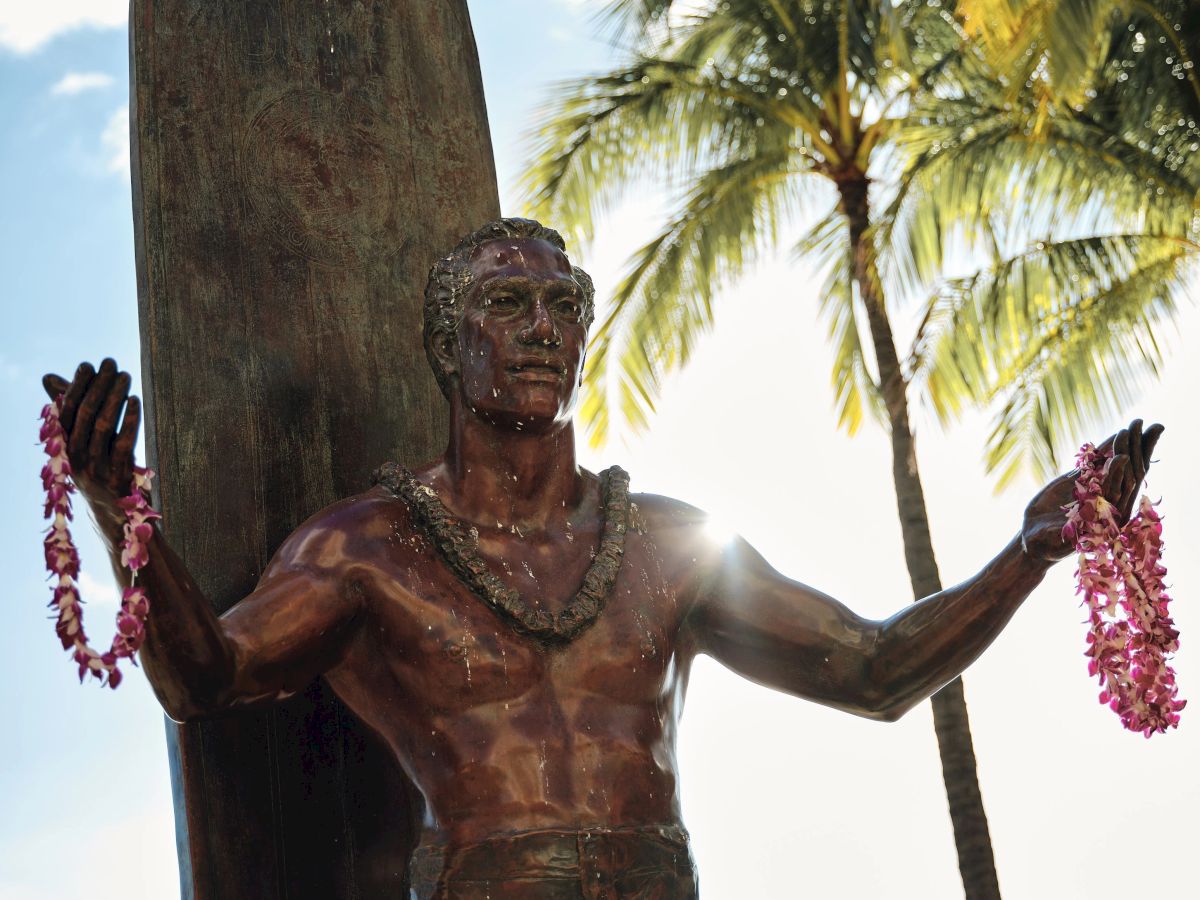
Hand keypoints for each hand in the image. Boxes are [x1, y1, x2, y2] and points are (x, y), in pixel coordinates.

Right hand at [42, 359, 141, 526]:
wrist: (115, 514)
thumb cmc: (99, 467)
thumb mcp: (84, 441)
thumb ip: (72, 411)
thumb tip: (48, 378)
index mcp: (64, 447)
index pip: (66, 411)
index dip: (76, 386)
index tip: (87, 365)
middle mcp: (76, 457)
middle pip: (85, 414)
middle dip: (98, 385)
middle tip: (110, 363)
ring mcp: (96, 467)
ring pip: (103, 426)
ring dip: (115, 397)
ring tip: (125, 376)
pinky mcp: (118, 475)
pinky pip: (124, 443)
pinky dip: (130, 420)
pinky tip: (135, 400)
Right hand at [1021, 418, 1162, 562]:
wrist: (1036, 539)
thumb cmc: (1047, 544)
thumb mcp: (1059, 538)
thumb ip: (1073, 528)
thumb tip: (1086, 516)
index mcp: (1108, 518)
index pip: (1119, 491)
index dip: (1120, 474)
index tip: (1122, 456)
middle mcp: (1108, 502)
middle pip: (1125, 473)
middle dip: (1132, 451)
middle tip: (1137, 428)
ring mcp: (1096, 489)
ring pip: (1114, 465)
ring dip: (1125, 445)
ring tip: (1135, 424)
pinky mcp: (1083, 482)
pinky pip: (1097, 464)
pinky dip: (1105, 449)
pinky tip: (1115, 434)